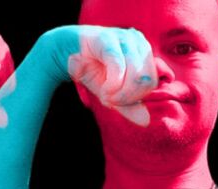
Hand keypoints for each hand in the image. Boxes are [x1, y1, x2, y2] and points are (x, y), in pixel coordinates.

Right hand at [41, 25, 157, 125]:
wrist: (66, 56)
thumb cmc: (94, 73)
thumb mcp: (115, 95)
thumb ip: (131, 107)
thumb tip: (147, 121)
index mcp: (144, 52)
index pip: (152, 82)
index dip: (136, 98)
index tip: (118, 102)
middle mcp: (138, 41)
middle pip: (147, 80)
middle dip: (129, 98)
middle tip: (110, 100)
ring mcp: (123, 37)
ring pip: (137, 76)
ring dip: (121, 94)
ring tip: (106, 95)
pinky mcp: (107, 38)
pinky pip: (118, 68)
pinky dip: (112, 86)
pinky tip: (103, 91)